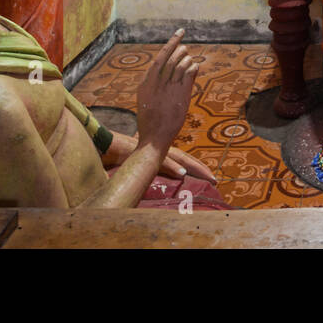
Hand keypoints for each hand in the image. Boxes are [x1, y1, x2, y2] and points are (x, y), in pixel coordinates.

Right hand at [100, 131, 215, 179]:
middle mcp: (160, 149)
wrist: (106, 143)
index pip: (182, 157)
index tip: (209, 175)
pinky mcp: (145, 154)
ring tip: (208, 177)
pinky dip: (172, 167)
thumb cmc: (121, 151)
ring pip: (178, 159)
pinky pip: (161, 161)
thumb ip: (148, 163)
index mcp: (160, 150)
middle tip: (216, 180)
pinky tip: (182, 173)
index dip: (196, 166)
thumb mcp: (139, 158)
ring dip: (193, 168)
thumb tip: (154, 174)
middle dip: (201, 169)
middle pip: (185, 158)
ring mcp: (154, 151)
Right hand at [135, 29, 200, 151]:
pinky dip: (193, 67)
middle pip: (170, 57)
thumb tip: (168, 70)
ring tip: (189, 57)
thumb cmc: (151, 121)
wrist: (153, 138)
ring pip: (180, 64)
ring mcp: (168, 88)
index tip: (178, 34)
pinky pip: (188, 73)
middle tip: (184, 47)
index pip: (159, 58)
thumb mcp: (146, 100)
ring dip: (187, 58)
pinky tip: (195, 67)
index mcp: (145, 83)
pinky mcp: (180, 94)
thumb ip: (155, 85)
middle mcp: (156, 83)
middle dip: (179, 48)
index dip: (170, 45)